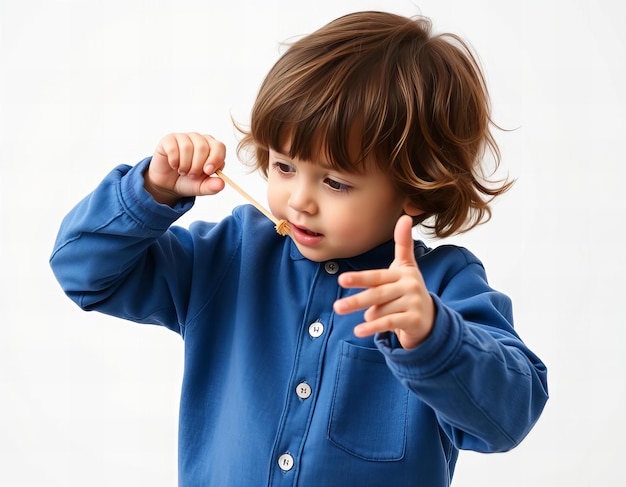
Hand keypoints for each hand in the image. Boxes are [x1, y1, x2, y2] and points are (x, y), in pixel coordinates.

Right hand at [145, 132, 225, 204]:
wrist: (169, 183)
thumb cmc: (188, 181)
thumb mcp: (202, 187)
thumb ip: (212, 186)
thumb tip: (222, 184)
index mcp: (212, 148)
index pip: (219, 147)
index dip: (215, 159)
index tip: (207, 171)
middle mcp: (200, 140)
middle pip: (202, 147)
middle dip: (197, 166)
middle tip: (192, 175)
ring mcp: (184, 137)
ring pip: (187, 147)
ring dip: (184, 165)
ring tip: (182, 171)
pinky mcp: (169, 139)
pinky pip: (173, 148)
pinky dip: (174, 161)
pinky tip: (174, 165)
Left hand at [333, 215, 434, 349]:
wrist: (429, 317)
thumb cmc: (409, 289)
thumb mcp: (406, 267)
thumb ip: (403, 243)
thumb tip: (405, 217)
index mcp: (404, 272)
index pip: (377, 277)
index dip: (359, 278)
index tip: (341, 280)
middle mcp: (410, 286)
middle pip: (377, 294)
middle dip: (356, 301)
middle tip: (337, 307)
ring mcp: (414, 303)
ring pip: (382, 310)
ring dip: (370, 316)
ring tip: (366, 317)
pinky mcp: (415, 319)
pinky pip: (389, 323)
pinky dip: (373, 328)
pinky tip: (359, 331)